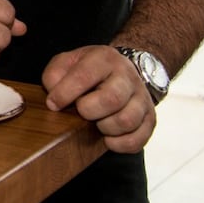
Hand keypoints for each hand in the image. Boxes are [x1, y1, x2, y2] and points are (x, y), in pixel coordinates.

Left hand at [41, 45, 156, 153]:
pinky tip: (108, 138)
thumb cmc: (89, 70)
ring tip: (95, 123)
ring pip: (127, 121)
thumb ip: (55, 75)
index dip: (65, 93)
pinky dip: (120, 144)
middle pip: (111, 99)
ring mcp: (142, 98)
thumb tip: (54, 100)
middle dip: (88, 111)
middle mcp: (127, 76)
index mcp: (104, 58)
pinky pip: (138, 139)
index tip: (53, 104)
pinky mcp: (150, 118)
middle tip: (81, 112)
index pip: (84, 76)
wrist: (121, 71)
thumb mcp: (68, 62)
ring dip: (105, 128)